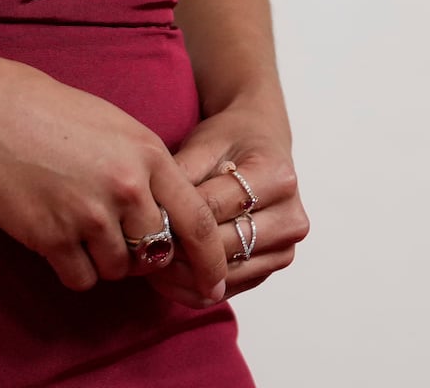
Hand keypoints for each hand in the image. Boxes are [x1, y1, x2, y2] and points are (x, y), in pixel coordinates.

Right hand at [0, 48, 227, 302]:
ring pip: (118, 270)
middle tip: (120, 242)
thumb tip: (165, 215)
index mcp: (149, 154)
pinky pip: (80, 279)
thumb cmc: (50, 110)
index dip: (211, 260)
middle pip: (157, 252)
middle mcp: (126, 187)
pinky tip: (59, 241)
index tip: (215, 284)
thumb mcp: (116, 126)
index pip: (197, 221)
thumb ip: (146, 168)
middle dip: (144, 257)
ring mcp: (88, 214)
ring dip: (105, 261)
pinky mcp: (49, 236)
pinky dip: (74, 269)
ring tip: (79, 227)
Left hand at [155, 102, 307, 303]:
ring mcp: (286, 245)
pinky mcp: (273, 265)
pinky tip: (168, 275)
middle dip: (177, 249)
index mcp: (278, 177)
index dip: (174, 217)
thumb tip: (154, 213)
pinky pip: (230, 288)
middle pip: (223, 246)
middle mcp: (290, 216)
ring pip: (226, 275)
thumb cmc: (231, 140)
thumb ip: (181, 175)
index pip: (215, 209)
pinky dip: (196, 286)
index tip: (142, 220)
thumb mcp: (204, 143)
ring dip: (183, 275)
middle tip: (138, 247)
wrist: (261, 142)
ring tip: (150, 261)